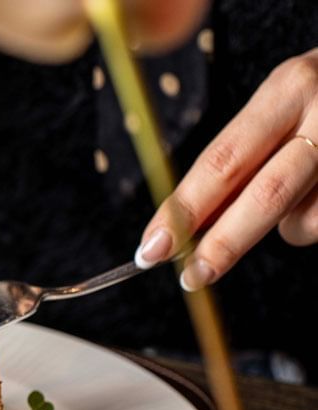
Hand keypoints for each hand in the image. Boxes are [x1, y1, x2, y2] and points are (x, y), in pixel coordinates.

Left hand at [135, 48, 317, 290]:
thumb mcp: (279, 110)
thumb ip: (237, 163)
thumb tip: (183, 230)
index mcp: (287, 89)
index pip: (221, 161)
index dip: (183, 209)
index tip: (151, 246)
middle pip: (264, 195)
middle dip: (222, 244)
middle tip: (191, 277)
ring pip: (303, 220)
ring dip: (282, 228)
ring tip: (293, 198)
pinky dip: (311, 222)